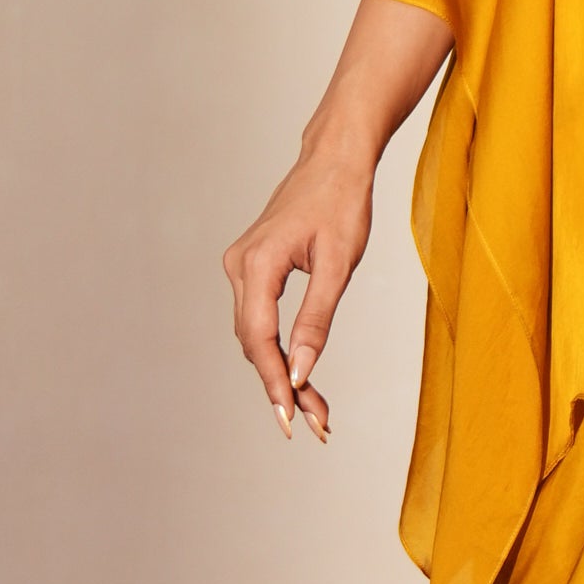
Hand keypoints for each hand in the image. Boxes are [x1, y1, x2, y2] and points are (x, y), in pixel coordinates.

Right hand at [223, 131, 375, 444]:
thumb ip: (317, 320)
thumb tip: (304, 373)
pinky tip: (300, 374)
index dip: (274, 382)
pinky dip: (280, 348)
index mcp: (257, 263)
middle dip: (283, 386)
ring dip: (282, 371)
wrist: (336, 159)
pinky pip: (261, 319)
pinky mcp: (254, 268)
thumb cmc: (343, 202)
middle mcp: (240, 266)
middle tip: (317, 424)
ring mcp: (243, 266)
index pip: (259, 338)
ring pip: (255, 335)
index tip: (292, 419)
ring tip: (315, 410)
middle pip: (254, 343)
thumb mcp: (339, 264)